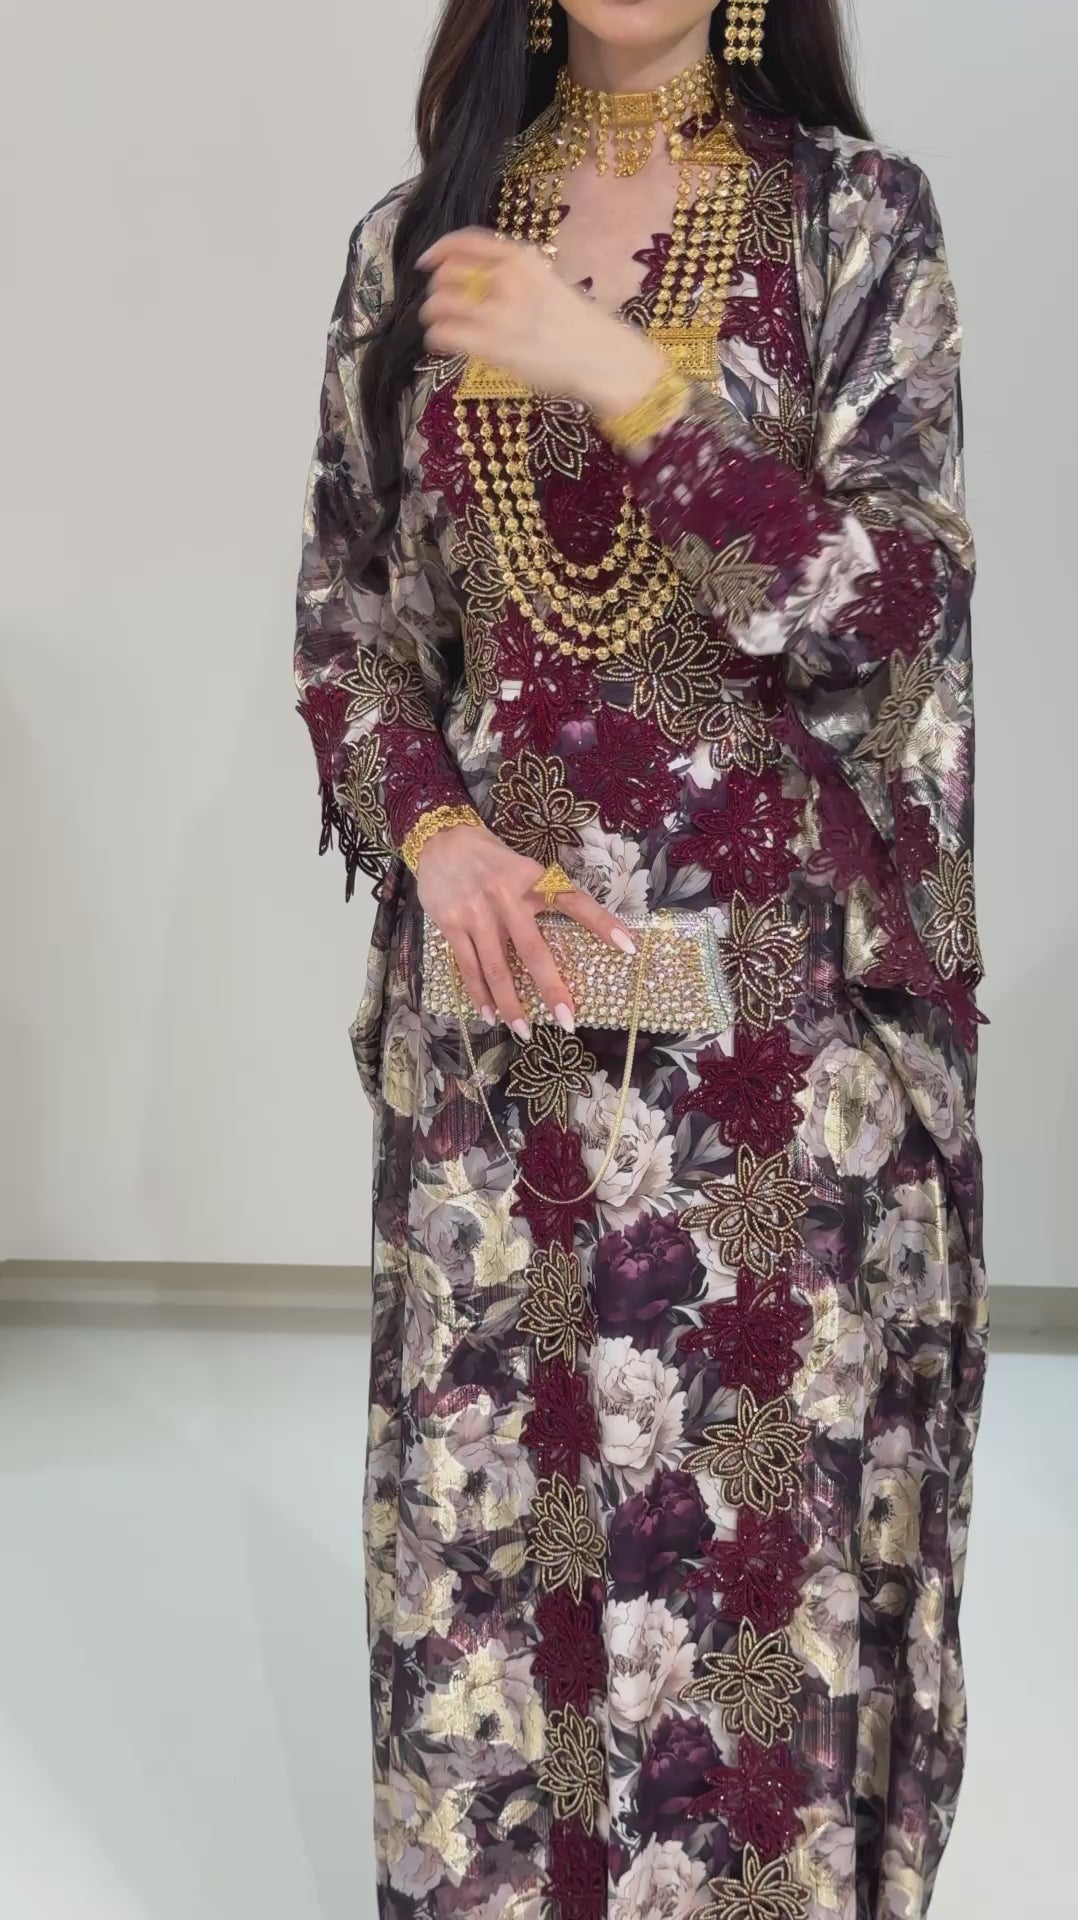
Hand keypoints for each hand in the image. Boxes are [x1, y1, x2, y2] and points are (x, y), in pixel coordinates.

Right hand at [416, 821, 636, 1038]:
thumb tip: (576, 935)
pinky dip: (479, 993)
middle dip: (551, 988)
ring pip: (497, 968)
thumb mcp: (526, 868)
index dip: (602, 924)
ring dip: (511, 1003)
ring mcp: (478, 913)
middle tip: (568, 1020)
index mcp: (534, 879)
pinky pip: (469, 966)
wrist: (443, 842)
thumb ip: (546, 896)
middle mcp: (507, 897)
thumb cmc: (493, 861)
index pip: (574, 902)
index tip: (628, 947)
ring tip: (524, 1031)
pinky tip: (489, 1014)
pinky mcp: (452, 924)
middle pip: (533, 950)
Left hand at [418, 227, 667, 421]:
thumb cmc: (577, 325)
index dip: (439, 250)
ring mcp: (498, 311)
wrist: (601, 357)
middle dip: (435, 289)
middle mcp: (507, 278)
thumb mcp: (546, 281)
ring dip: (431, 314)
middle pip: (447, 272)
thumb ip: (513, 274)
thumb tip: (474, 278)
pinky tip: (440, 344)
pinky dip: (435, 337)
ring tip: (437, 325)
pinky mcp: (492, 344)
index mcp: (521, 257)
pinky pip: (445, 333)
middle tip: (438, 304)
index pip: (466, 241)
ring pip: (440, 303)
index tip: (426, 261)